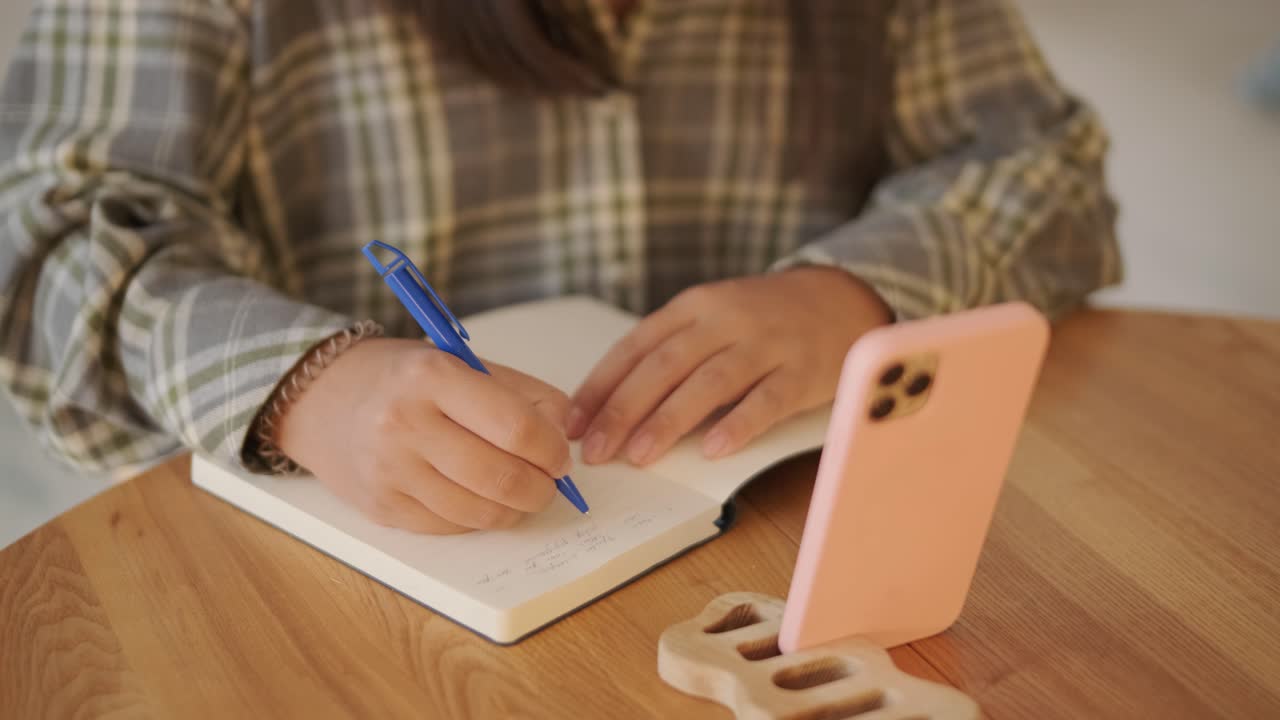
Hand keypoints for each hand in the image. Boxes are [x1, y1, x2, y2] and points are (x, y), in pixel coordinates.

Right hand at [273, 338, 572, 533]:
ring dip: (515, 510)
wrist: (325, 400)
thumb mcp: (463, 364)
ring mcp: (389, 470)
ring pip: (479, 511)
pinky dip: (479, 518)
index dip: (551, 450)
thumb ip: (521, 394)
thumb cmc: (407, 380)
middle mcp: (404, 423)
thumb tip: (562, 437)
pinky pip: (451, 527)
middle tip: (548, 483)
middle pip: (500, 477)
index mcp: (432, 377)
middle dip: (540, 488)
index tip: (559, 457)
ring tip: (521, 493)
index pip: (515, 427)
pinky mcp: (382, 507)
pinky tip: (481, 499)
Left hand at [567, 268, 889, 465]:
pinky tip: (714, 450)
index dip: (602, 386)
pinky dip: (739, 425)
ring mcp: (766, 343)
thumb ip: (670, 354)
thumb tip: (613, 409)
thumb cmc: (763, 320)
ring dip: (669, 421)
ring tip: (639, 455)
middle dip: (624, 410)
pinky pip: (766, 400)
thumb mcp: (712, 319)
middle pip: (664, 366)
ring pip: (709, 383)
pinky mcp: (802, 370)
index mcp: (694, 306)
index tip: (575, 424)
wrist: (842, 298)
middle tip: (597, 451)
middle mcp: (725, 319)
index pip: (636, 347)